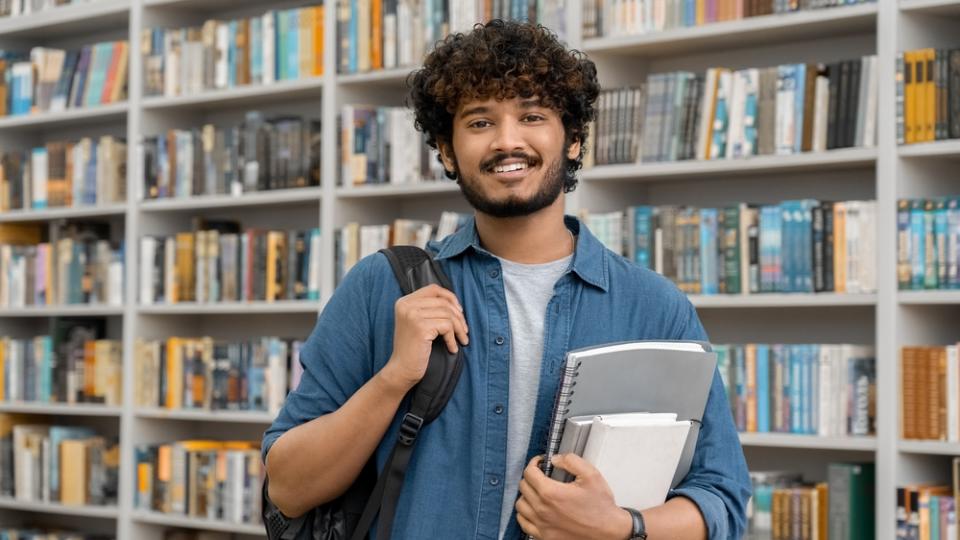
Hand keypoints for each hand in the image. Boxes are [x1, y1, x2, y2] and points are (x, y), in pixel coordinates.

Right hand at [380, 284, 467, 394]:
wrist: (401, 369)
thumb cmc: (413, 348)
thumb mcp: (417, 322)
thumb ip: (429, 309)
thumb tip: (455, 303)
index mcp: (404, 301)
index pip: (433, 289)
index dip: (450, 297)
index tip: (460, 312)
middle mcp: (406, 305)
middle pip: (443, 302)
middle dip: (459, 317)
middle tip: (464, 331)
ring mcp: (412, 315)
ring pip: (448, 315)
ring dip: (459, 329)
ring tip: (461, 340)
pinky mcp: (420, 327)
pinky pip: (447, 327)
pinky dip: (453, 339)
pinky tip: (452, 349)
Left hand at [516, 454, 632, 539]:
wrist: (609, 532)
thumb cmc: (600, 507)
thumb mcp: (591, 475)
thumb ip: (571, 461)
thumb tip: (555, 459)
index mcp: (551, 493)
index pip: (529, 473)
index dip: (533, 463)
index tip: (540, 463)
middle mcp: (542, 510)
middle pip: (523, 487)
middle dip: (531, 477)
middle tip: (541, 475)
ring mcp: (542, 525)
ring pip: (520, 505)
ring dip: (526, 495)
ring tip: (537, 492)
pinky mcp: (544, 536)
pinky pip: (524, 523)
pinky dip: (525, 514)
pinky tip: (535, 509)